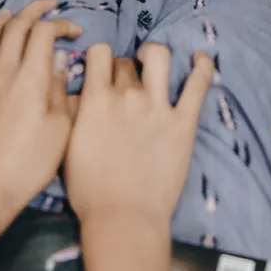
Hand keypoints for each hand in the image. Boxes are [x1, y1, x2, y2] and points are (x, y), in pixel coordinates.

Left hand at [0, 0, 82, 228]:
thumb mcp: (60, 128)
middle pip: (15, 27)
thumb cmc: (30, 163)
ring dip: (4, 20)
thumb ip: (59, 88)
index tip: (75, 31)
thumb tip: (57, 60)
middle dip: (34, 10)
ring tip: (15, 13)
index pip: (43, 33)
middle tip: (50, 4)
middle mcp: (1, 71)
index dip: (60, 24)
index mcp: (29, 78)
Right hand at [65, 43, 214, 231]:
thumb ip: (73, 112)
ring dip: (155, 55)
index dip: (100, 58)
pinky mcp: (184, 122)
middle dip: (123, 68)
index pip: (100, 53)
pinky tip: (203, 58)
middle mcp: (127, 95)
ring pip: (159, 57)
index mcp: (96, 100)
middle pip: (126, 62)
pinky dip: (203, 67)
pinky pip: (198, 85)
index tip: (102, 69)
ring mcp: (158, 106)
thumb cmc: (89, 190)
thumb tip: (77, 93)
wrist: (123, 218)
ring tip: (153, 63)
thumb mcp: (66, 145)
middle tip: (125, 85)